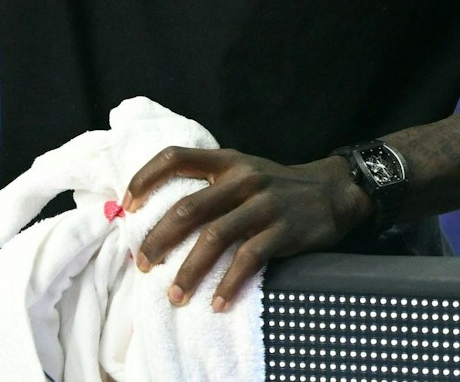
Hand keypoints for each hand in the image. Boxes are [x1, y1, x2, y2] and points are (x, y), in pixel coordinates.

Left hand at [125, 147, 370, 312]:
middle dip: (159, 239)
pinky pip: (249, 259)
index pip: (176, 157)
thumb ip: (211, 186)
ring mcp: (263, 204)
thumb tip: (162, 217)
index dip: (146, 177)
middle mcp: (242, 178)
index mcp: (227, 161)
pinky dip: (229, 284)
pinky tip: (217, 303)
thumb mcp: (244, 171)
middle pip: (188, 208)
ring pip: (215, 238)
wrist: (333, 191)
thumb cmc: (277, 187)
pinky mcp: (283, 231)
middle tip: (142, 264)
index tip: (127, 205)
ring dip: (189, 270)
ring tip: (174, 295)